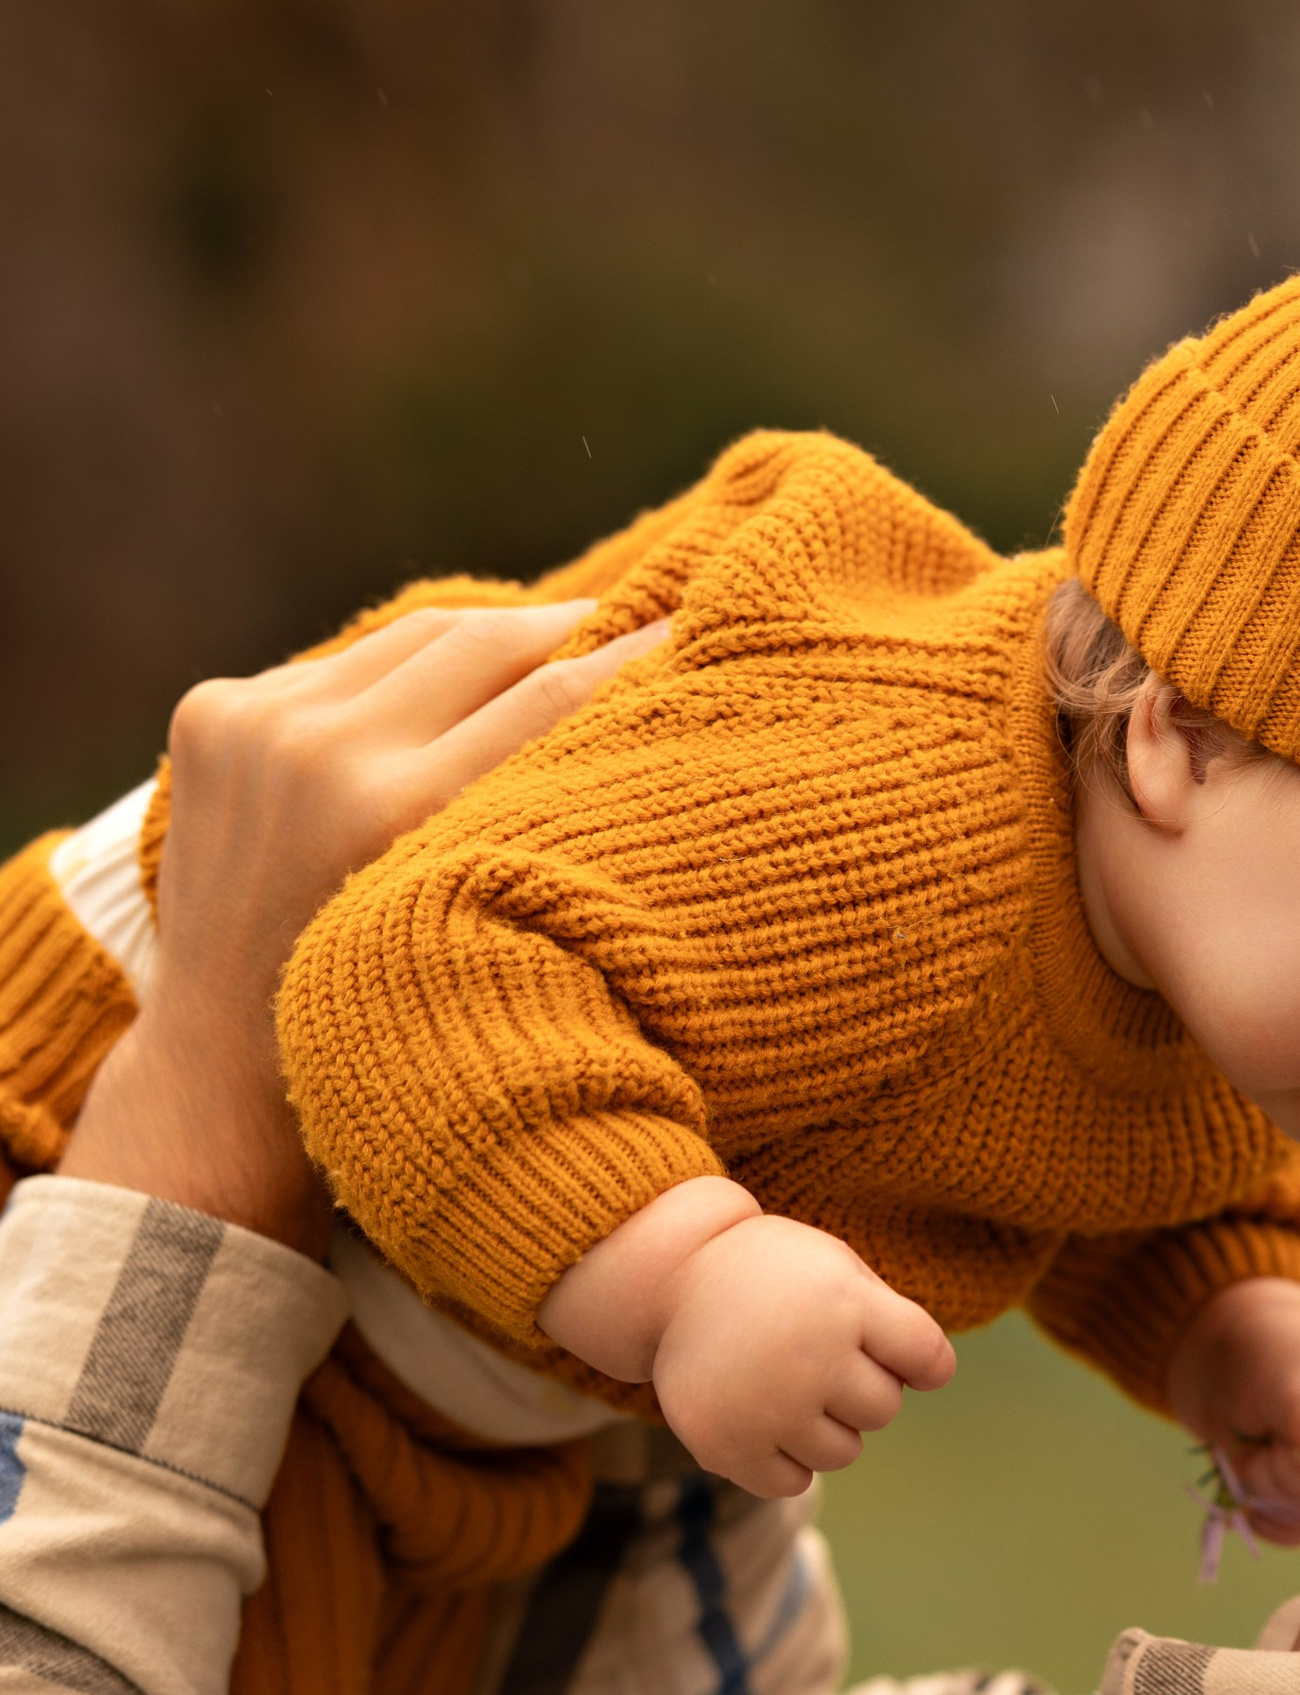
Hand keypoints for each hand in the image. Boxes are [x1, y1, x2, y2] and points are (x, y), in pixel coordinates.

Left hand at [61, 600, 658, 1249]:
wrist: (224, 1075)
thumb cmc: (392, 1030)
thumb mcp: (490, 930)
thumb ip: (541, 820)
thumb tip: (632, 707)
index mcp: (396, 815)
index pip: (548, 698)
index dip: (630, 659)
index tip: (692, 629)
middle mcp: (320, 753)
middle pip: (483, 643)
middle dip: (569, 627)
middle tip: (639, 619)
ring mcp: (255, 725)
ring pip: (413, 639)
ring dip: (488, 641)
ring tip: (553, 645)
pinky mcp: (212, 714)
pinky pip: (340, 670)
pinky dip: (397, 682)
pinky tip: (439, 703)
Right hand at [645, 1211, 955, 1497]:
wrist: (669, 1280)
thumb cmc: (772, 1275)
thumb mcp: (837, 1267)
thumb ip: (891, 1320)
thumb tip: (931, 1380)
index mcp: (844, 1303)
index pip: (928, 1359)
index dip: (922, 1363)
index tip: (906, 1358)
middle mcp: (810, 1358)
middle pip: (883, 1409)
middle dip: (861, 1387)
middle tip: (817, 1355)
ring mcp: (767, 1407)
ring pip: (843, 1452)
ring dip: (825, 1426)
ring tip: (786, 1383)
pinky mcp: (727, 1446)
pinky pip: (792, 1482)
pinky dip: (785, 1459)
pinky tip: (764, 1418)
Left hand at [1166, 1278, 1299, 1540]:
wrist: (1244, 1366)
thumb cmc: (1272, 1355)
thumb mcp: (1280, 1370)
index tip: (1289, 1437)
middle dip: (1287, 1471)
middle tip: (1273, 1434)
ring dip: (1269, 1485)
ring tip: (1267, 1443)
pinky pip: (1296, 1532)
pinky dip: (1264, 1507)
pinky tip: (1260, 1472)